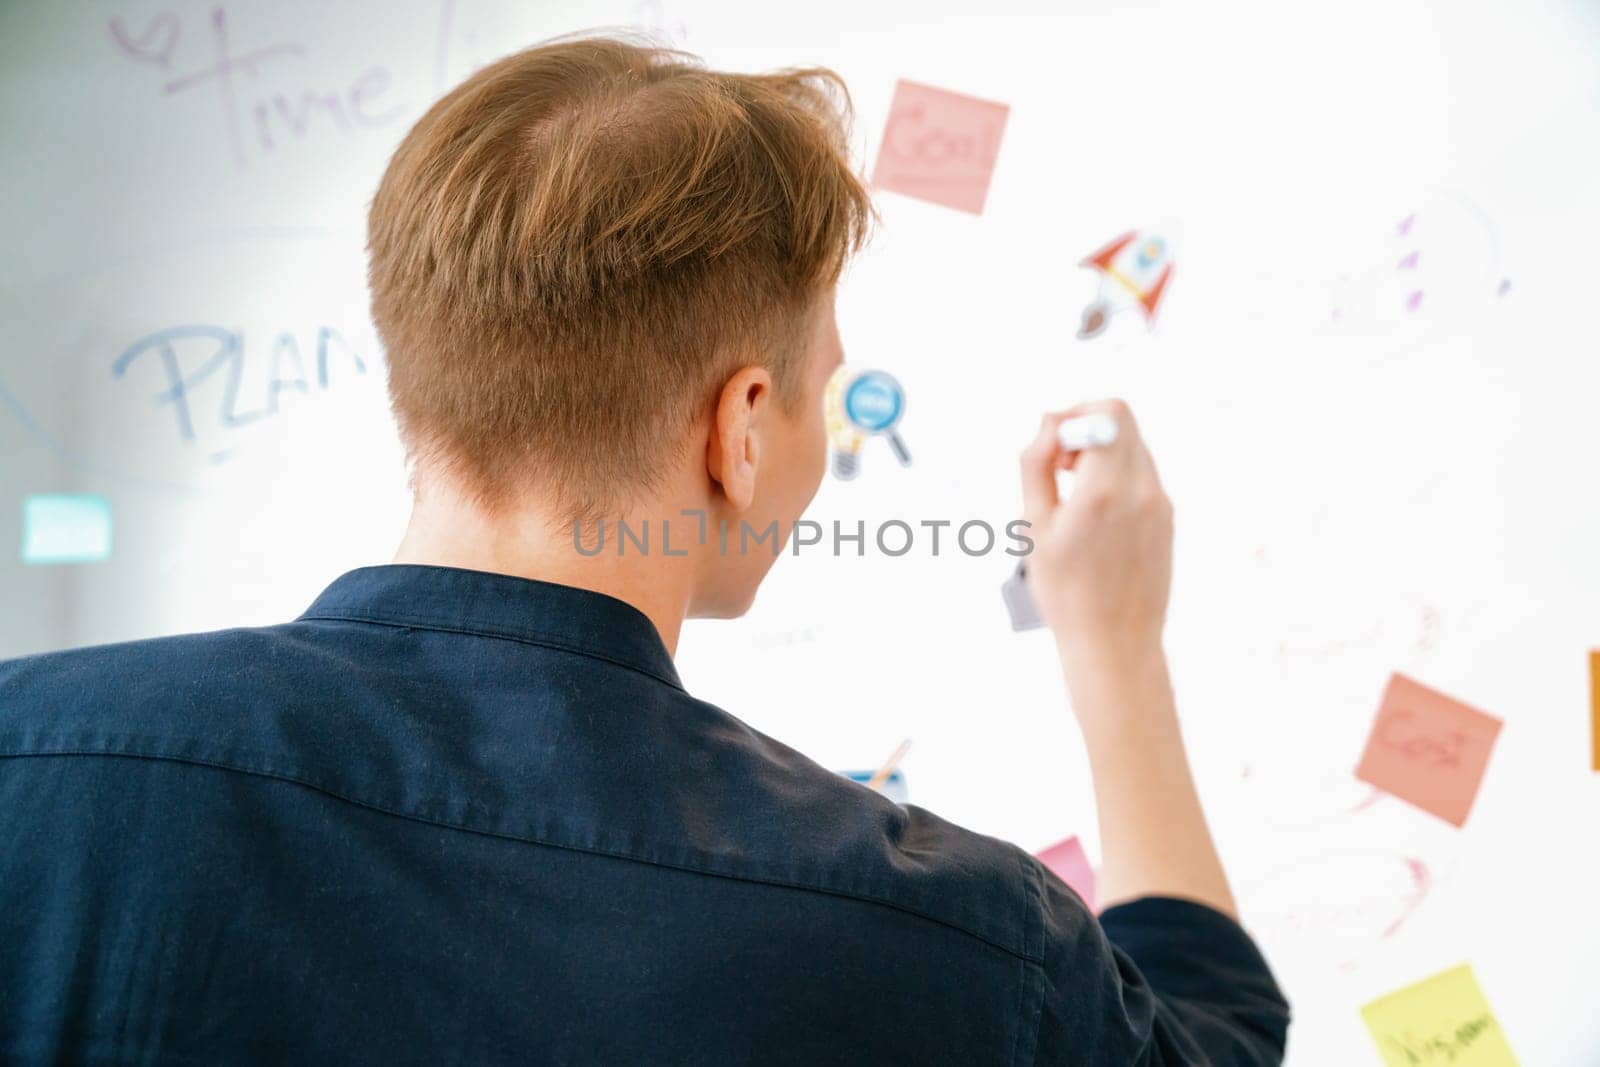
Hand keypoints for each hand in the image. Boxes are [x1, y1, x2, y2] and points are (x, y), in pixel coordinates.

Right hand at [1017, 399, 1173, 660]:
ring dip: (1101, 451)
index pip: (1107, 412)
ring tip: (1074, 491)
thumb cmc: (1065, 592)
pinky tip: (1095, 512)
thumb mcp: (1033, 526)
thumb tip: (1049, 420)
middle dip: (1086, 427)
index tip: (1053, 449)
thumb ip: (1036, 464)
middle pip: (1123, 419)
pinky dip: (1116, 474)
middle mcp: (1142, 489)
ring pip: (1133, 444)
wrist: (1114, 643)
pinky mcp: (1168, 517)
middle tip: (1061, 465)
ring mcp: (1161, 502)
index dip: (1073, 416)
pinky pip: (1143, 472)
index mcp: (1104, 490)